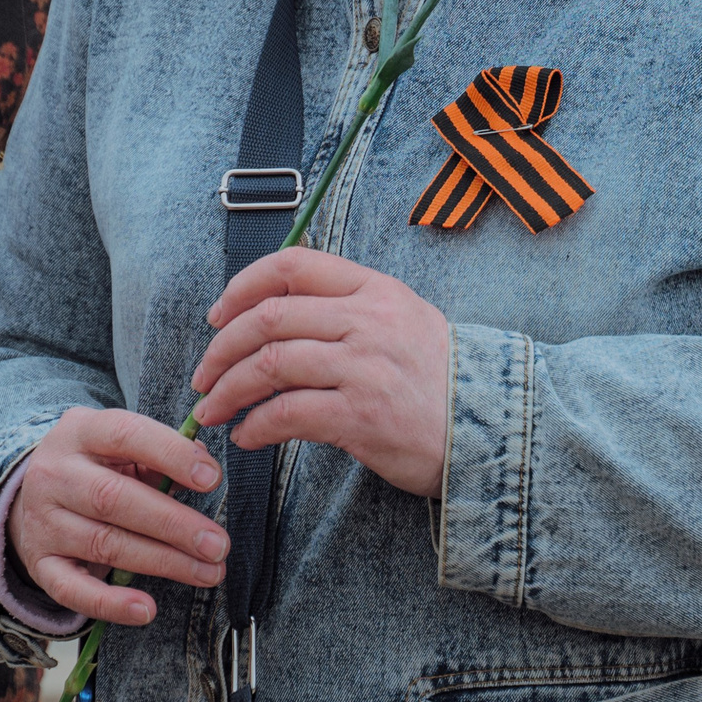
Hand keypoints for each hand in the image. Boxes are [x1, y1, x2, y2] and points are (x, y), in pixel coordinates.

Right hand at [12, 407, 227, 625]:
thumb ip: (162, 454)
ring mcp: (43, 521)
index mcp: (80, 431)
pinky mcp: (40, 563)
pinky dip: (110, 604)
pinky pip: (72, 589)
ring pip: (104, 544)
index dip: (171, 456)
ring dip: (162, 562)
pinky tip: (146, 610)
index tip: (212, 479)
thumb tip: (205, 468)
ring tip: (207, 573)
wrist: (37, 492)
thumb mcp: (123, 446)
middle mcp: (54, 474)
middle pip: (114, 498)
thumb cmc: (98, 465)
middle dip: (173, 524)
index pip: (126, 435)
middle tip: (217, 544)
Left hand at [190, 248, 450, 498]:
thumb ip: (351, 308)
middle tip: (204, 374)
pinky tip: (247, 436)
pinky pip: (286, 414)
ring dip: (228, 390)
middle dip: (221, 347)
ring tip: (214, 410)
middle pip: (268, 316)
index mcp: (376, 289)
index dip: (241, 286)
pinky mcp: (361, 416)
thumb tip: (277, 313)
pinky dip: (255, 426)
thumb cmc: (442, 381)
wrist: (497, 428)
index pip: (292, 265)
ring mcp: (365, 366)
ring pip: (268, 364)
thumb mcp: (405, 320)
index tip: (218, 315)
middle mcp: (368, 320)